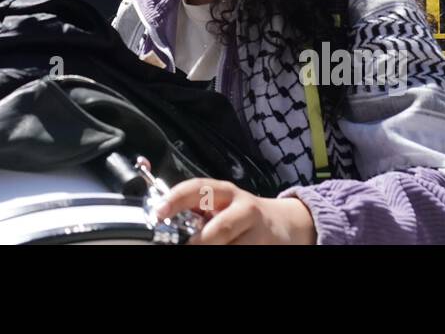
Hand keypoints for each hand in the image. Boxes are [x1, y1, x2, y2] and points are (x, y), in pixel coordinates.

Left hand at [155, 179, 316, 244]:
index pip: (199, 189)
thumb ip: (196, 209)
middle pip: (221, 228)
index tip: (159, 212)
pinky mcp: (267, 248)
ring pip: (234, 247)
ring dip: (216, 251)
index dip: (177, 198)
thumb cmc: (241, 214)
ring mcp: (258, 231)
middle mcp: (244, 208)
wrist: (285, 223)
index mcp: (226, 193)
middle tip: (187, 246)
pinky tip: (227, 251)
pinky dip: (231, 255)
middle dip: (201, 242)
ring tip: (204, 249)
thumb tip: (162, 217)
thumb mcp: (221, 204)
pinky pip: (244, 255)